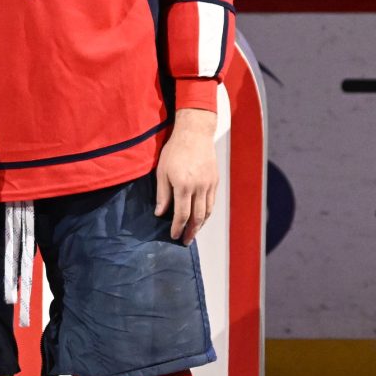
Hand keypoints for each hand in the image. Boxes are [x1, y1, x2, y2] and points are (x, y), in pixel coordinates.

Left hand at [155, 107, 217, 244]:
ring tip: (194, 232)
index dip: (178, 227)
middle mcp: (199, 187)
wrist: (195, 133)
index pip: (182, 214)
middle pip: (197, 217)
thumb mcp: (162, 171)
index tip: (174, 236)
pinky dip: (207, 213)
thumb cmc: (175, 150)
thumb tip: (160, 213)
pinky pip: (212, 202)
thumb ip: (162, 194)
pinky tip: (201, 217)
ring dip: (200, 225)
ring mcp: (209, 184)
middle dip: (191, 231)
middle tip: (186, 241)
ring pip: (207, 211)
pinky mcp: (215, 181)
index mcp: (183, 186)